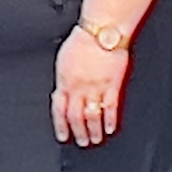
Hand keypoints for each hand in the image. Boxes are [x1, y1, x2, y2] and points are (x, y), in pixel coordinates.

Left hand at [53, 25, 131, 145]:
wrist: (102, 30)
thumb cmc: (84, 40)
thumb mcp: (64, 59)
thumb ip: (64, 79)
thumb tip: (61, 91)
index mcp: (65, 80)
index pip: (59, 109)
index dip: (60, 124)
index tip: (63, 135)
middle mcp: (79, 87)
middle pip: (75, 116)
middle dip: (77, 132)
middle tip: (81, 141)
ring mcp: (96, 87)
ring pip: (92, 116)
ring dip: (93, 130)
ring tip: (95, 139)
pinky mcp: (113, 85)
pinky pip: (110, 107)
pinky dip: (110, 120)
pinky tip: (111, 128)